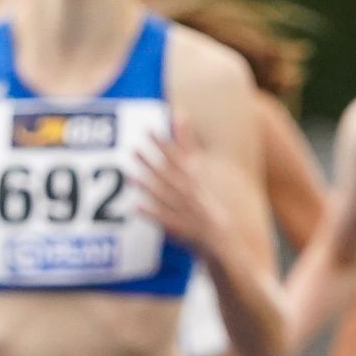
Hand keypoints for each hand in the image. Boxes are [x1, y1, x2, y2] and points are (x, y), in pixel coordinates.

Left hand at [135, 117, 232, 258]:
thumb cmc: (208, 200)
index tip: (149, 130)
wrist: (225, 235)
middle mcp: (189, 191)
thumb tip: (180, 120)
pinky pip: (163, 218)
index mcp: (195, 178)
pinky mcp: (179, 226)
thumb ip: (188, 146)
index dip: (164, 143)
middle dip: (151, 161)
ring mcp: (184, 209)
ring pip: (163, 195)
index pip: (178, 156)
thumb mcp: (201, 171)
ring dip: (147, 185)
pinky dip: (150, 213)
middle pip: (167, 173)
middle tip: (133, 149)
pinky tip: (134, 207)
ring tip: (130, 177)